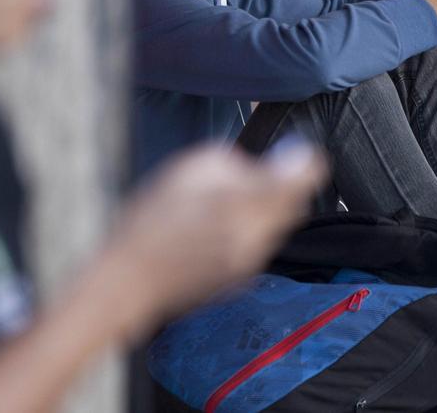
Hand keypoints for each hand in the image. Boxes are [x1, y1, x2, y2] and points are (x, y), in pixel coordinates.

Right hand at [105, 143, 327, 331]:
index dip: (306, 163)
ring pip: (275, 228)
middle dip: (283, 188)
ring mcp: (252, 263)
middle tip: (255, 175)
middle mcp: (259, 236)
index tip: (298, 154)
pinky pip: (257, 249)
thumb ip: (237, 166)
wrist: (131, 279)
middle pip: (293, 206)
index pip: (303, 179)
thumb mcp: (192, 171)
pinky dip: (246, 235)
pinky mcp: (241, 282)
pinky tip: (211, 233)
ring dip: (262, 212)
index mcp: (248, 202)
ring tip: (221, 206)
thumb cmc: (154, 218)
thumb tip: (268, 167)